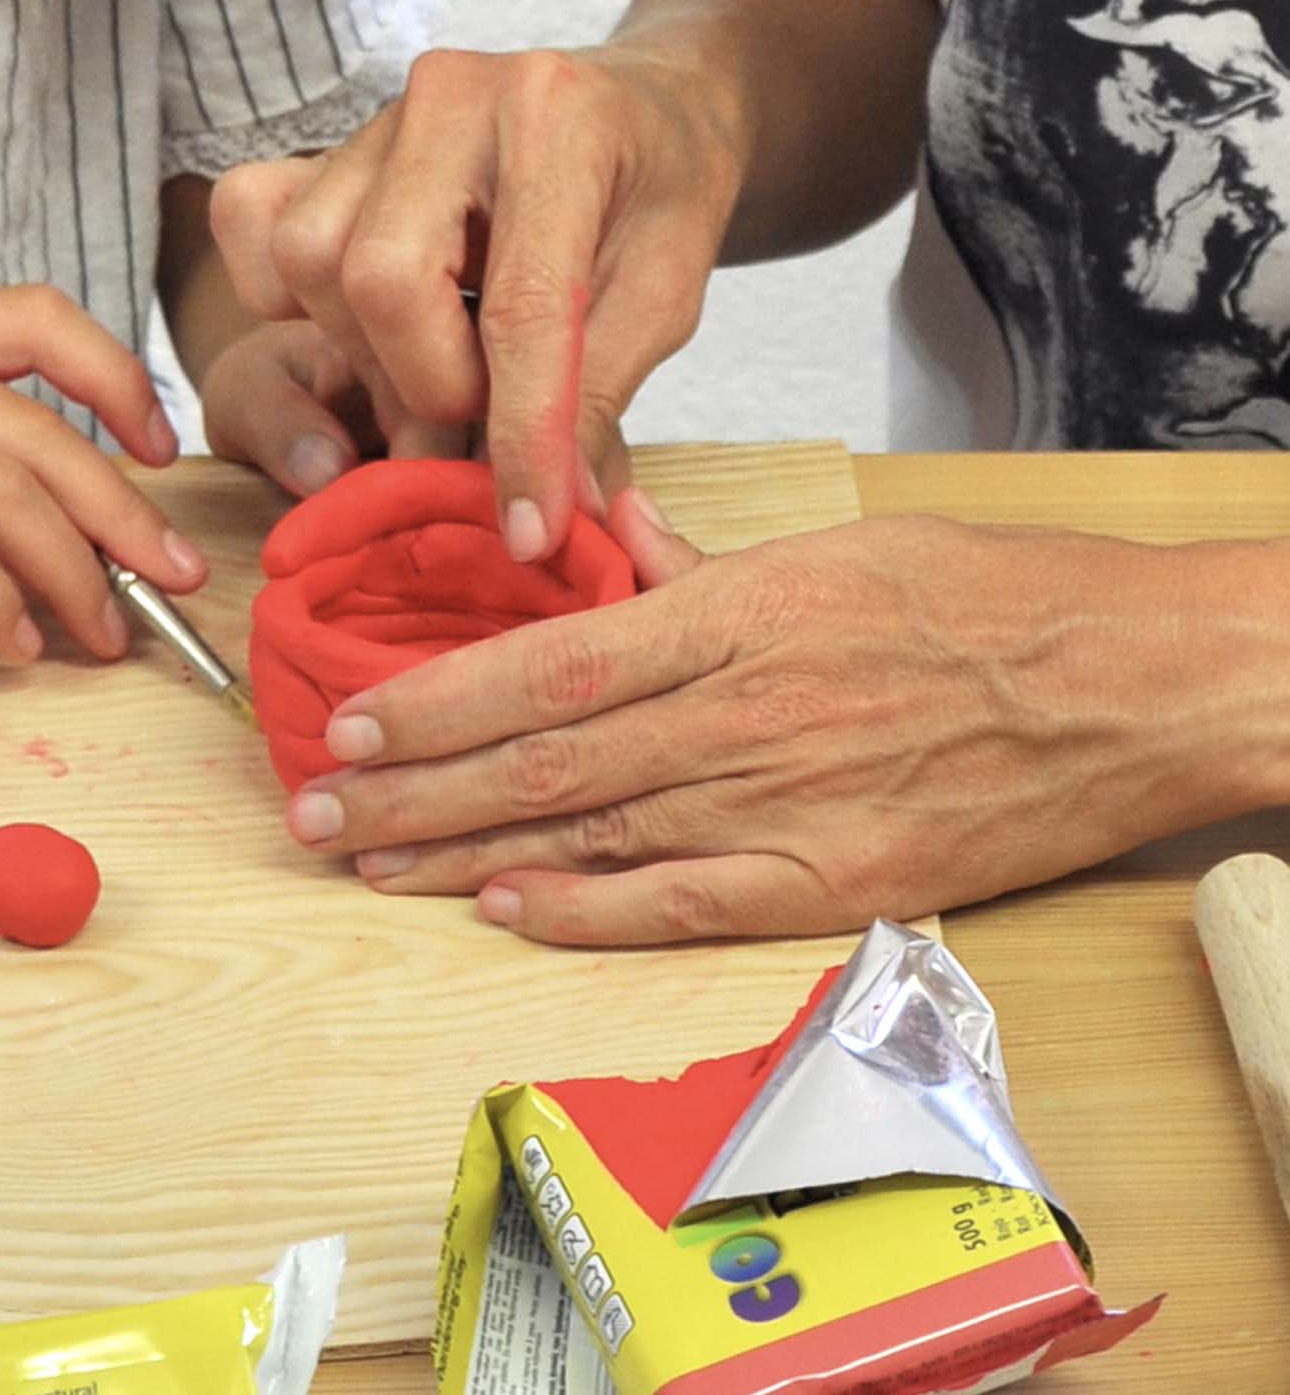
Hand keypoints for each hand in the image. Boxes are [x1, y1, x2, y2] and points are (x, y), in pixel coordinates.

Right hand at [0, 286, 204, 654]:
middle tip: (177, 583)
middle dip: (127, 516)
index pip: (40, 316)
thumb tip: (60, 519)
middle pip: (42, 431)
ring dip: (73, 578)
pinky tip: (11, 644)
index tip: (160, 451)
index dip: (120, 377)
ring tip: (102, 637)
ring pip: (2, 495)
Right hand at [211, 46, 740, 558]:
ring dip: (373, 356)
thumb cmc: (657, 195)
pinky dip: (298, 303)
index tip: (527, 527)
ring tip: (444, 373)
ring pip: (311, 263)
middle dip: (430, 388)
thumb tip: (553, 519)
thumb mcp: (665, 296)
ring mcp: (376, 117)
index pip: (518, 304)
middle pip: (379, 280)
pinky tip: (373, 325)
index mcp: (558, 117)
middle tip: (484, 424)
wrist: (637, 108)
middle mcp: (450, 96)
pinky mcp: (325, 148)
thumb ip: (598, 397)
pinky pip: (258, 231)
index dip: (520, 433)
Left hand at [283, 492, 1284, 944]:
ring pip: (589, 834)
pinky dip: (586, 911)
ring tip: (369, 865)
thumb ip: (709, 563)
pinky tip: (502, 910)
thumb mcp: (843, 544)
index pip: (549, 663)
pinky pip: (684, 901)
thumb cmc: (996, 601)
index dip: (435, 700)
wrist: (1139, 683)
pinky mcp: (834, 881)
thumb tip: (614, 545)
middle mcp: (743, 712)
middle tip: (315, 816)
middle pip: (541, 760)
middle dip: (413, 790)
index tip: (351, 725)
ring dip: (464, 855)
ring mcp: (786, 803)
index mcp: (737, 613)